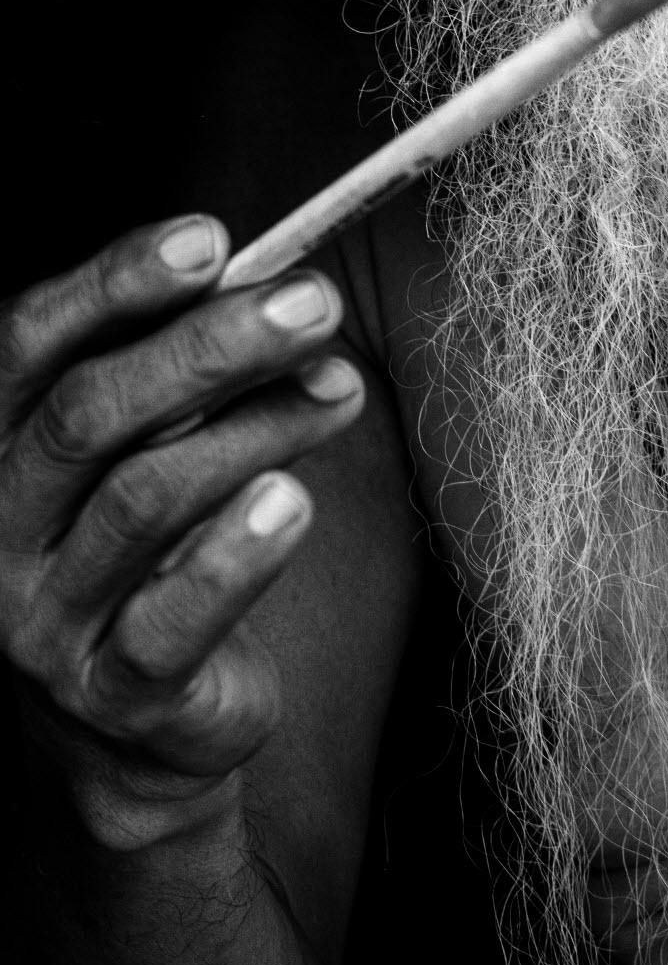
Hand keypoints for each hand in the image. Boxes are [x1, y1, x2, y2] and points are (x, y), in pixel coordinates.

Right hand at [1, 217, 364, 844]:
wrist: (148, 725)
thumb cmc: (160, 547)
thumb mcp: (159, 446)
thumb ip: (185, 374)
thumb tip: (273, 282)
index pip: (25, 344)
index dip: (113, 282)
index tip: (211, 238)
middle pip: (87, 415)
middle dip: (207, 347)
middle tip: (313, 304)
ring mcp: (44, 617)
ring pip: (142, 500)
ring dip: (253, 429)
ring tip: (338, 390)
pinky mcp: (114, 691)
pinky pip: (172, 618)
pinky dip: (238, 553)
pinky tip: (295, 501)